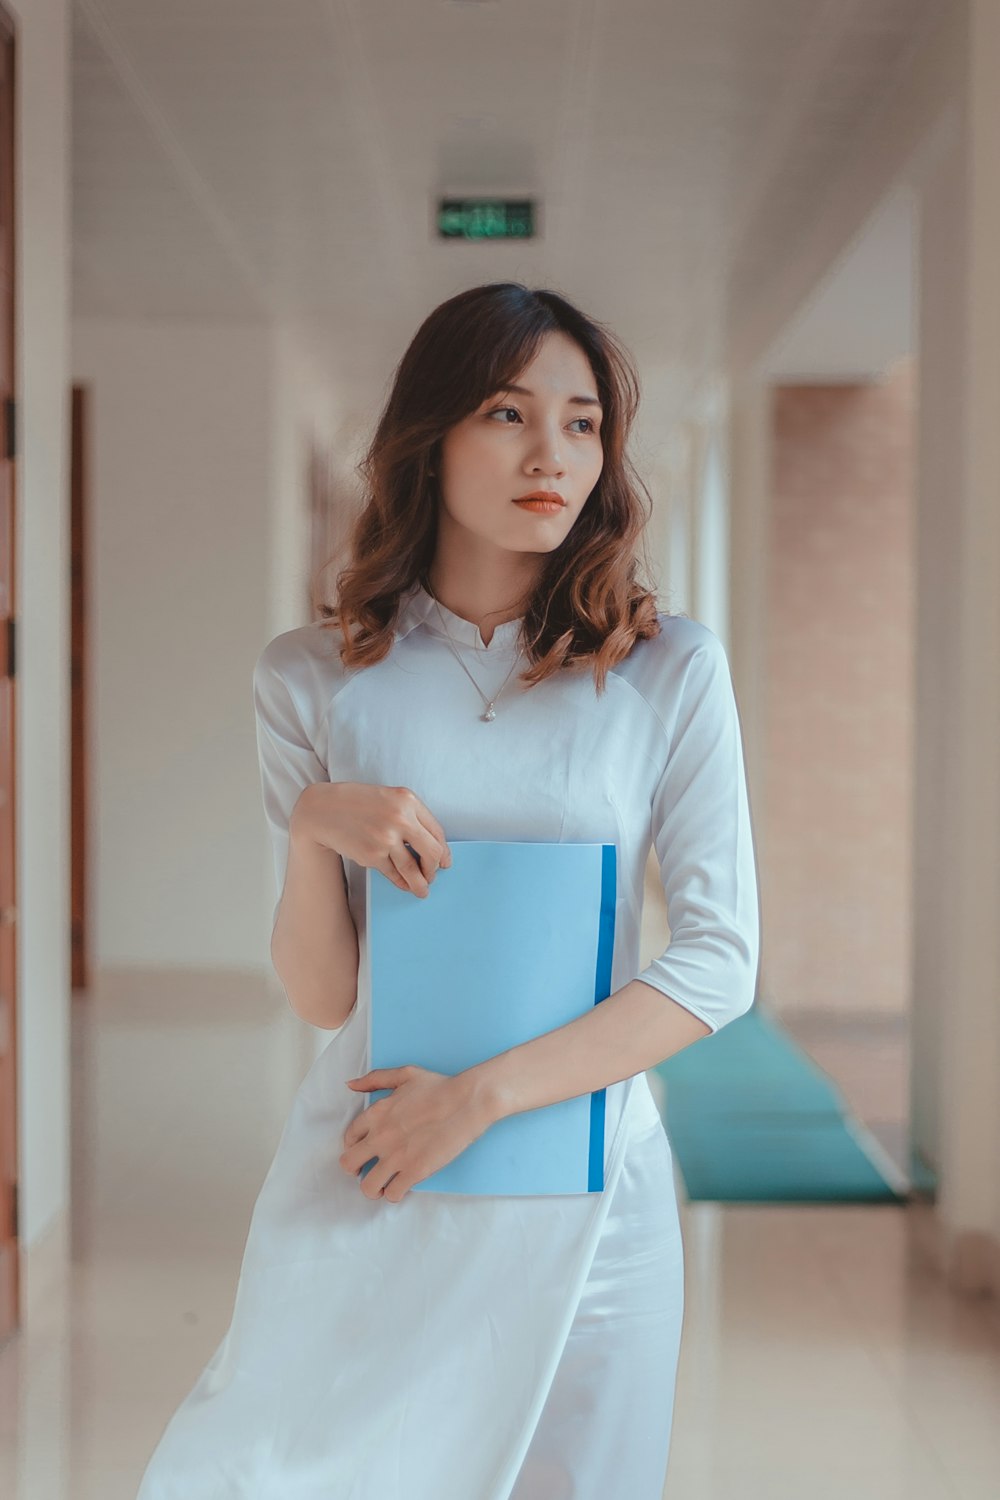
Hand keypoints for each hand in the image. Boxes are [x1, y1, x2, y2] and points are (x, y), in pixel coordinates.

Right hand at [291, 782, 451, 898]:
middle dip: (434, 868)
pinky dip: (402, 882)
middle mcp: (400, 818)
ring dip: (421, 883)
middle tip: (433, 876)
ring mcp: (386, 838)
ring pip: (413, 869)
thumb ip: (411, 816)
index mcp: (407, 800)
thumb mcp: (389, 798)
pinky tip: (405, 885)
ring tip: (422, 890)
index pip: (437, 831)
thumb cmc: (357, 803)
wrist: (323, 810)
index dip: (444, 851)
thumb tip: (432, 845)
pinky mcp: (372, 855)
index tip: (445, 861)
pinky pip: (394, 874)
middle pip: (432, 852)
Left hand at [340, 1066, 492, 1200]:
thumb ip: (374, 1079)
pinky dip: (395, 1194)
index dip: (353, 1146)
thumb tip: (351, 1085)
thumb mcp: (404, 1074)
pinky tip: (402, 1186)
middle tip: (366, 1170)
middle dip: (354, 1170)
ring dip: (373, 1188)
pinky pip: (393, 1194)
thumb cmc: (439, 1086)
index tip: (363, 1151)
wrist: (466, 1102)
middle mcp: (380, 1137)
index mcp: (376, 1113)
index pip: (348, 1138)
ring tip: (383, 1185)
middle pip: (348, 1165)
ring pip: (367, 1187)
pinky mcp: (415, 1171)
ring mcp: (397, 1157)